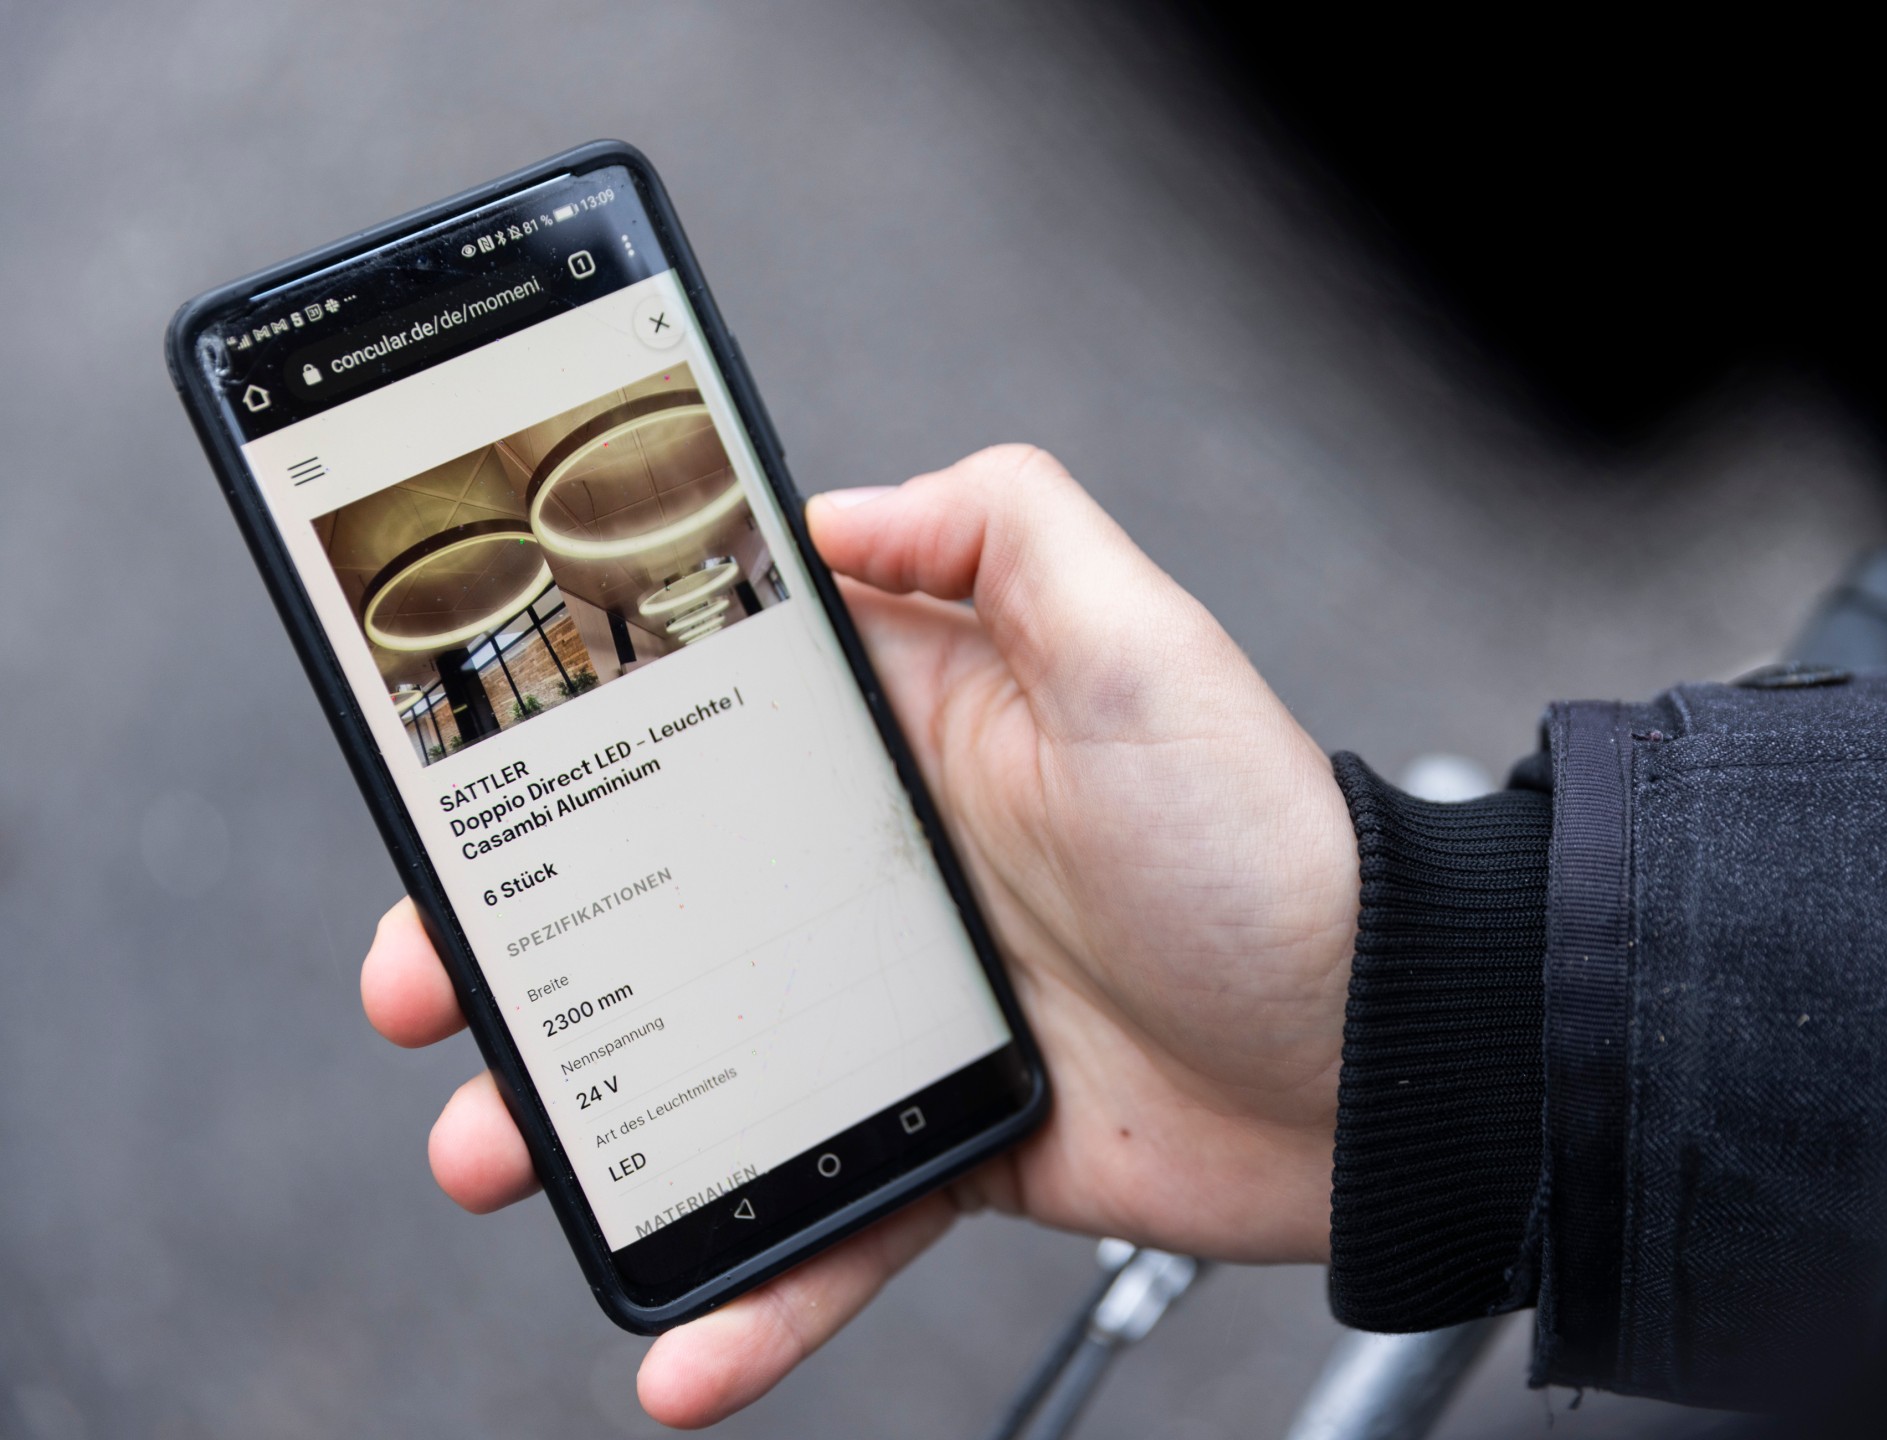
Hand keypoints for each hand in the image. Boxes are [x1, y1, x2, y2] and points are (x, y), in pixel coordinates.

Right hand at [361, 445, 1359, 1427]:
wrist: (1379, 1046)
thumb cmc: (1265, 837)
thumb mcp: (1140, 635)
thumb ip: (1001, 524)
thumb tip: (832, 503)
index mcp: (908, 738)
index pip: (696, 730)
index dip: (565, 760)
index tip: (462, 803)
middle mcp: (889, 869)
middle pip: (662, 906)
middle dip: (530, 949)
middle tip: (428, 993)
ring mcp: (909, 1010)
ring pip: (710, 1068)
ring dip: (592, 1126)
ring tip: (497, 1158)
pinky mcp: (950, 1132)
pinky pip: (829, 1214)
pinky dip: (757, 1286)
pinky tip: (683, 1351)